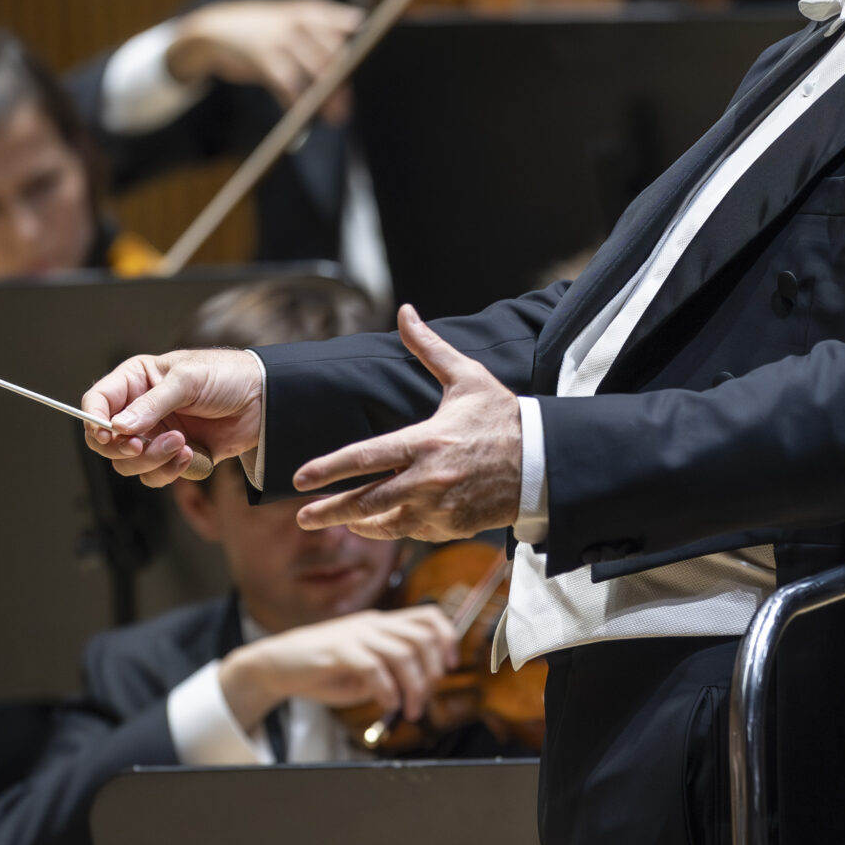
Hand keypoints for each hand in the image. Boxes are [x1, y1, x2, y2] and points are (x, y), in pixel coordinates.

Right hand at [83, 347, 266, 486]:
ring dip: (152, 460)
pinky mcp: (175, 457)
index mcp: (136, 381)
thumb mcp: (188, 380)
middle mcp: (139, 410)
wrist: (265, 400)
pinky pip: (156, 475)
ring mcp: (156, 436)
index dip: (94, 420)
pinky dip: (169, 471)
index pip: (97, 402)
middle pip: (106, 441)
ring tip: (182, 444)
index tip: (108, 434)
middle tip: (141, 445)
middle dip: (123, 448)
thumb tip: (120, 428)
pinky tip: (192, 455)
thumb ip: (153, 404)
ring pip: (129, 464)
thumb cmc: (226, 377)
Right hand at [166, 0, 361, 121]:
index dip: (363, 45)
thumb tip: (360, 38)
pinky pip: (291, 87)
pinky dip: (298, 107)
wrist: (212, 30)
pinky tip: (303, 121)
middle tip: (346, 108)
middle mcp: (300, 22)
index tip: (370, 66)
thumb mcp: (292, 19)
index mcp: (310, 11)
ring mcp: (283, 40)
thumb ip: (324, 29)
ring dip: (328, 100)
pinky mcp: (265, 59)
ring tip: (334, 118)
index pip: (348, 25)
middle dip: (343, 84)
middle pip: (336, 55)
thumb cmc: (262, 30)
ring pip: (318, 73)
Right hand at [216, 605, 458, 728]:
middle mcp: (373, 624)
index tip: (450, 665)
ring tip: (409, 711)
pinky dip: (387, 690)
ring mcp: (356, 635)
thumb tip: (419, 688)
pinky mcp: (339, 650)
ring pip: (403, 654)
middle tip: (425, 699)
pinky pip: (374, 668)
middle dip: (432, 672)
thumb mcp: (365, 668)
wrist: (277, 665)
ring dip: (413, 687)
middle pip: (422, 638)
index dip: (447, 638)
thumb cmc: (324, 669)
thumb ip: (391, 672)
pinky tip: (387, 705)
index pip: (428, 617)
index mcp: (382, 624)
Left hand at [292, 305, 522, 542]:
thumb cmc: (503, 417)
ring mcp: (440, 508)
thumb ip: (429, 349)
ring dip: (359, 524)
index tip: (300, 479)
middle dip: (329, 511)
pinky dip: (395, 528)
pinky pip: (413, 532)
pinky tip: (383, 523)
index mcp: (425, 442)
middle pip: (365, 502)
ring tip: (341, 520)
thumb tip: (405, 312)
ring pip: (386, 524)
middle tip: (302, 518)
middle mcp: (427, 479)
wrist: (544, 461)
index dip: (328, 470)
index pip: (365, 458)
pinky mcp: (453, 527)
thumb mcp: (467, 378)